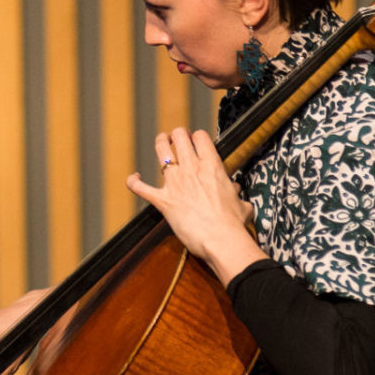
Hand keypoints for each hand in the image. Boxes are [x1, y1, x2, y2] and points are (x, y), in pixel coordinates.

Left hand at [126, 127, 264, 284]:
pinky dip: (134, 182)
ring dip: (160, 143)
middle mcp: (192, 169)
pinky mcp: (163, 200)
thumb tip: (234, 192)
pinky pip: (141, 188)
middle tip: (177, 138)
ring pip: (161, 151)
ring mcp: (175, 183)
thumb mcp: (241, 203)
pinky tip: (133, 178)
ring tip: (161, 141)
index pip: (201, 137)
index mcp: (212, 166)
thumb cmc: (233, 223)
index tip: (196, 141)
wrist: (221, 239)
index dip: (197, 136)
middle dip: (177, 134)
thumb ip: (234, 193)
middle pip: (179, 137)